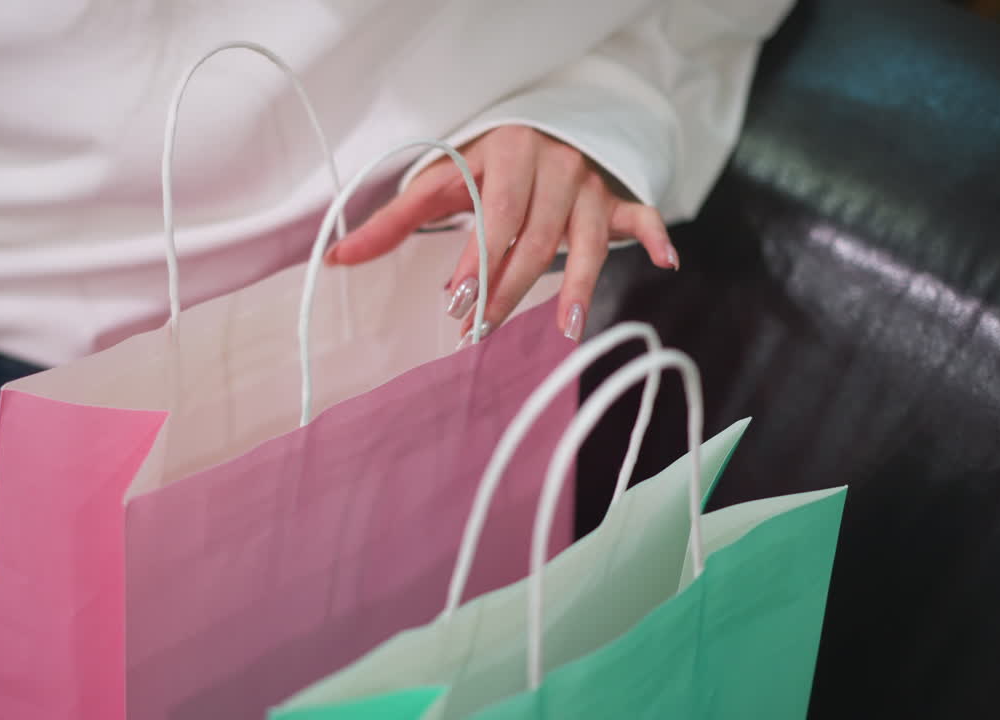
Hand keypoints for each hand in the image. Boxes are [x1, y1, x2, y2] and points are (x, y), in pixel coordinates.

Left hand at [324, 125, 677, 340]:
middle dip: (509, 287)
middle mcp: (554, 164)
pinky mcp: (615, 198)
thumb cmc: (486, 163)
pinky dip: (654, 236)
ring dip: (577, 284)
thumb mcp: (440, 181)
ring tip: (566, 329)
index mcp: (508, 154)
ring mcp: (589, 183)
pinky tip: (666, 261)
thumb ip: (392, 222)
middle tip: (483, 329)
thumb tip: (333, 259)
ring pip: (586, 238)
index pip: (495, 214)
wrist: (545, 125)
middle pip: (536, 236)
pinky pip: (640, 215)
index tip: (455, 302)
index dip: (476, 260)